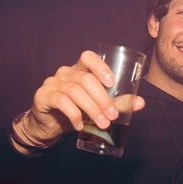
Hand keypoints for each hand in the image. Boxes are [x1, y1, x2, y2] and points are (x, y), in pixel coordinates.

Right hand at [20, 50, 146, 148]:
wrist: (48, 126)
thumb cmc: (74, 112)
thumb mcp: (96, 107)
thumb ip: (116, 103)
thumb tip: (140, 102)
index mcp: (78, 70)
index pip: (88, 57)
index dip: (100, 66)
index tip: (112, 82)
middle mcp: (64, 73)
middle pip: (86, 79)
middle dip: (102, 98)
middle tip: (112, 115)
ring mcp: (52, 83)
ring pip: (75, 91)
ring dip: (92, 108)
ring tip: (102, 123)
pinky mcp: (43, 96)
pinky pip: (61, 102)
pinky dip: (74, 114)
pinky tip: (80, 125)